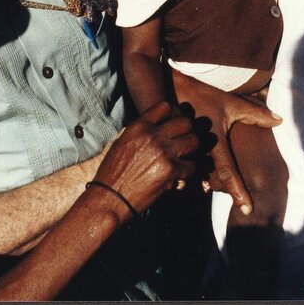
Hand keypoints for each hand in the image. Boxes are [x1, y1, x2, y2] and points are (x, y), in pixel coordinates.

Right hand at [91, 101, 197, 215]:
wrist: (110, 197)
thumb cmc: (113, 173)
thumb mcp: (122, 142)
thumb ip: (141, 132)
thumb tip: (159, 127)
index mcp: (138, 126)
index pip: (166, 106)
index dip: (175, 114)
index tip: (175, 124)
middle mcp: (152, 135)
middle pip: (185, 122)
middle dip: (188, 132)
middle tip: (185, 142)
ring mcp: (163, 151)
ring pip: (194, 141)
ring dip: (192, 150)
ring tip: (185, 158)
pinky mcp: (171, 170)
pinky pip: (193, 165)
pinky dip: (190, 171)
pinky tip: (181, 175)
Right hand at [171, 71, 281, 215]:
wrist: (171, 89)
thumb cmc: (203, 96)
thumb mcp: (231, 103)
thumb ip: (255, 114)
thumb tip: (279, 121)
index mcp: (214, 141)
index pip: (228, 172)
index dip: (238, 191)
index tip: (247, 210)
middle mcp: (199, 150)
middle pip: (212, 180)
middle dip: (219, 188)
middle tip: (236, 200)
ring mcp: (187, 153)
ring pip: (199, 177)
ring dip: (206, 182)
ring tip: (211, 184)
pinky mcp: (177, 152)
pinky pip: (187, 169)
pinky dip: (194, 173)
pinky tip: (197, 171)